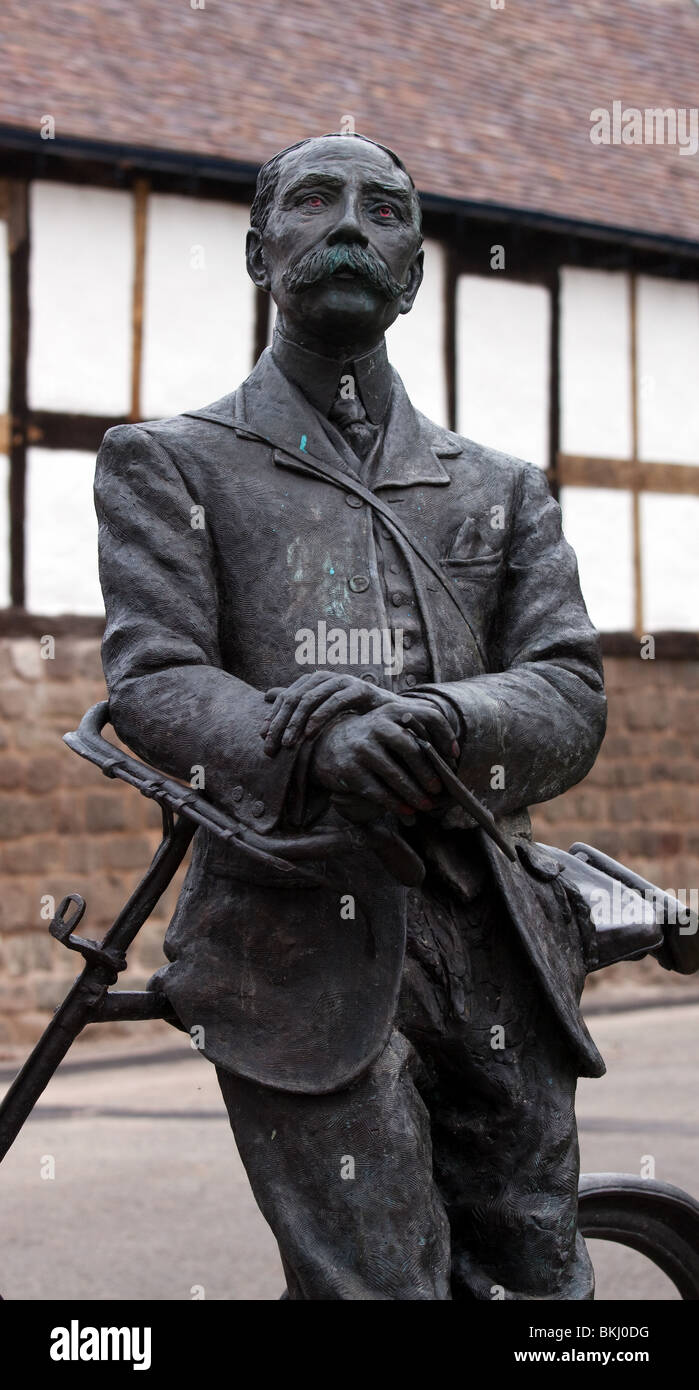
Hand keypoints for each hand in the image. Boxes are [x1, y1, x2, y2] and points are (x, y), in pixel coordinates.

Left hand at [260, 671, 394, 755]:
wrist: (395, 716)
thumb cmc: (356, 714)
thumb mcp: (323, 711)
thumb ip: (298, 702)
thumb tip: (266, 695)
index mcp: (315, 681)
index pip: (287, 696)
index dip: (273, 716)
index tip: (262, 737)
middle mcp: (327, 677)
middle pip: (295, 697)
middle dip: (280, 722)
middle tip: (271, 745)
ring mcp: (344, 681)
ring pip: (311, 699)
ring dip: (296, 722)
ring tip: (287, 743)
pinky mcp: (360, 689)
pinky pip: (334, 702)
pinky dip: (319, 717)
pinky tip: (309, 734)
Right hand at [309, 703, 456, 818]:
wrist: (327, 746)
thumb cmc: (371, 741)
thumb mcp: (390, 727)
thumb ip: (416, 735)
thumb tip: (449, 764)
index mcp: (393, 711)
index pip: (428, 715)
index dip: (445, 735)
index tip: (453, 756)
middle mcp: (377, 725)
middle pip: (411, 748)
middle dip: (428, 772)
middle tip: (438, 789)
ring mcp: (362, 747)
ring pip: (394, 773)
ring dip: (414, 793)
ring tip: (427, 805)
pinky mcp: (349, 769)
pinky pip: (377, 790)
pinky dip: (395, 803)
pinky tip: (407, 811)